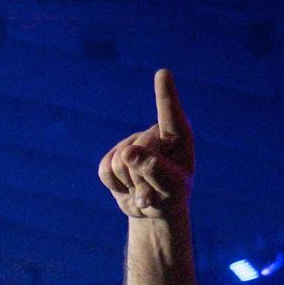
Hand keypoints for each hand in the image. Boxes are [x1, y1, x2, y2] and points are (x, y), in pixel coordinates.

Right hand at [98, 70, 193, 220]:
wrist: (153, 211)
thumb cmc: (170, 196)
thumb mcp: (169, 188)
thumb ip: (153, 169)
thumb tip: (126, 151)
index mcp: (178, 137)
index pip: (170, 114)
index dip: (165, 94)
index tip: (163, 73)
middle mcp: (154, 135)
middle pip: (138, 149)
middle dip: (143, 176)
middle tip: (154, 192)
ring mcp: (131, 143)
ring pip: (119, 162)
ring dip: (130, 184)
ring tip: (142, 190)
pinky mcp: (112, 156)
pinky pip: (105, 170)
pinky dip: (115, 186)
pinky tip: (127, 188)